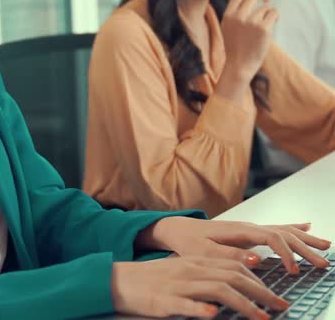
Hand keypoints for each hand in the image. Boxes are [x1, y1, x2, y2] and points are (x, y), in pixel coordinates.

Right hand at [111, 257, 288, 318]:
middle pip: (232, 277)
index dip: (259, 280)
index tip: (275, 295)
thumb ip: (205, 275)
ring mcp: (177, 286)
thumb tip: (233, 282)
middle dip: (260, 292)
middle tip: (279, 306)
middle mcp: (190, 271)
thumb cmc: (151, 279)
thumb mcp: (181, 271)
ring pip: (215, 290)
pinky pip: (184, 304)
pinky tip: (213, 315)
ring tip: (260, 317)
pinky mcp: (163, 301)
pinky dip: (200, 309)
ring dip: (242, 303)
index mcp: (195, 263)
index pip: (234, 266)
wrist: (118, 280)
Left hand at [137, 217, 331, 273]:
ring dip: (306, 239)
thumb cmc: (188, 241)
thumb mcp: (203, 252)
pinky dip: (294, 228)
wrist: (178, 229)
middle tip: (323, 264)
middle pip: (284, 234)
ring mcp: (249, 227)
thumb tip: (257, 259)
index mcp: (239, 230)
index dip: (287, 255)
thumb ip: (229, 255)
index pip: (272, 238)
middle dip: (305, 249)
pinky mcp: (248, 231)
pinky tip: (307, 227)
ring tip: (327, 247)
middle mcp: (248, 226)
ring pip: (284, 230)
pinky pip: (276, 228)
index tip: (294, 272)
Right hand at [221, 0, 277, 81]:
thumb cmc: (236, 47)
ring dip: (268, 16)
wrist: (239, 65)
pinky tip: (271, 28)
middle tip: (267, 0)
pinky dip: (275, 18)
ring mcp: (251, 22)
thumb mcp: (229, 28)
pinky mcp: (264, 27)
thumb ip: (236, 13)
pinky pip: (274, 13)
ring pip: (266, 8)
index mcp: (228, 16)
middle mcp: (239, 16)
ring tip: (263, 30)